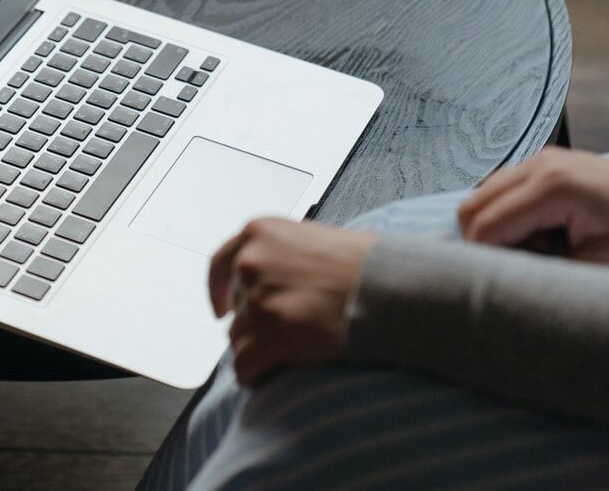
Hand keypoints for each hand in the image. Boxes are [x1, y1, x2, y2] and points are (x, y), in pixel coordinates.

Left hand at [208, 218, 377, 385]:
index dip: (219, 292)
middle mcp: (251, 263)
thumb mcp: (310, 238)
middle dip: (253, 322)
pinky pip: (244, 365)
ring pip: (237, 338)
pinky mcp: (273, 335)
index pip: (219, 265)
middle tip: (280, 332)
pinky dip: (252, 374)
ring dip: (256, 348)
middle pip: (235, 307)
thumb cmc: (363, 264)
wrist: (390, 287)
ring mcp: (260, 299)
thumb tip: (263, 278)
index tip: (221, 309)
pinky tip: (266, 375)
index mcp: (258, 233)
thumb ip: (278, 254)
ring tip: (286, 352)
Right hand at [458, 146, 608, 265]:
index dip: (485, 256)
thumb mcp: (603, 264)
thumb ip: (547, 271)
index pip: (487, 224)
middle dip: (484, 240)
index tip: (506, 278)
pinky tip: (541, 228)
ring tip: (538, 244)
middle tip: (521, 262)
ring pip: (482, 196)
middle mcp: (538, 164)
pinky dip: (507, 213)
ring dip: (496, 226)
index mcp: (553, 187)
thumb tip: (504, 276)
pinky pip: (500, 189)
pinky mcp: (540, 162)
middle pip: (472, 205)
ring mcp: (537, 158)